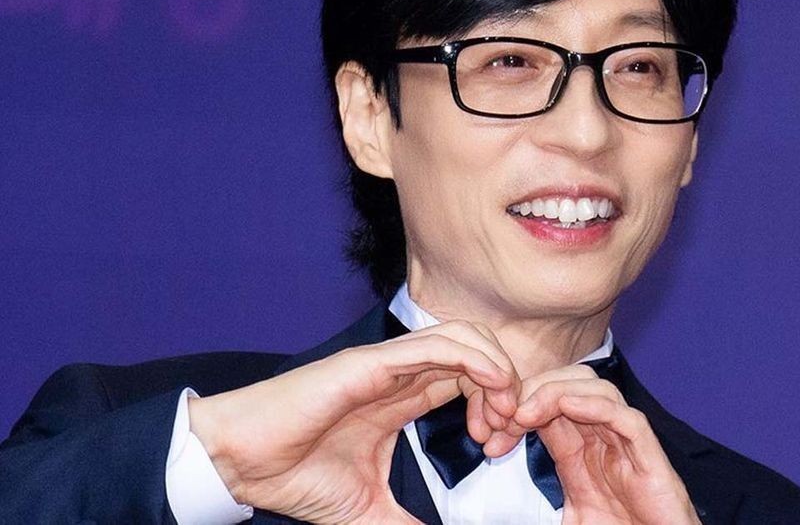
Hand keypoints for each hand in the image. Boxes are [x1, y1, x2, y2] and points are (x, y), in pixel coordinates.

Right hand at [189, 321, 520, 523]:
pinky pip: (434, 345)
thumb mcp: (368, 511)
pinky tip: (493, 383)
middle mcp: (400, 374)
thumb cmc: (295, 476)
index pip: (468, 381)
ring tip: (505, 407)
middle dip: (505, 384)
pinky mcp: (371, 362)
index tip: (499, 445)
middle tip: (510, 427)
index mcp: (403, 398)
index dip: (495, 404)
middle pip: (475, 354)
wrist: (242, 463)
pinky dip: (472, 357)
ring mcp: (387, 364)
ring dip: (495, 367)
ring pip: (462, 339)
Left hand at [513, 365, 700, 524]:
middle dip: (533, 390)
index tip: (488, 429)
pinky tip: (567, 405)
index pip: (548, 404)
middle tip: (503, 416)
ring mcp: (629, 446)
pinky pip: (628, 419)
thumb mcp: (570, 516)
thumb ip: (541, 506)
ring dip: (556, 392)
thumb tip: (502, 511)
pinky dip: (597, 405)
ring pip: (598, 389)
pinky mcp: (651, 460)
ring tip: (526, 413)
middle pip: (571, 384)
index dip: (517, 405)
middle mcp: (605, 439)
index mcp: (582, 450)